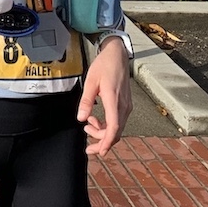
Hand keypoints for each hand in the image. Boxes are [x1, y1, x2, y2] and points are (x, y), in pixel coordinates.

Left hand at [79, 36, 131, 156]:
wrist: (117, 55)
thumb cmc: (104, 66)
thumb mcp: (91, 82)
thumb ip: (86, 101)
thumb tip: (80, 118)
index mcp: (114, 100)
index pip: (114, 128)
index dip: (106, 142)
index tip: (99, 151)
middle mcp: (123, 106)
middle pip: (116, 132)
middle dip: (101, 141)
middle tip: (88, 146)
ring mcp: (126, 105)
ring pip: (117, 128)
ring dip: (103, 132)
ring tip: (87, 125)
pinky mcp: (125, 104)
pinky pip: (118, 121)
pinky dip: (107, 125)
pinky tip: (95, 119)